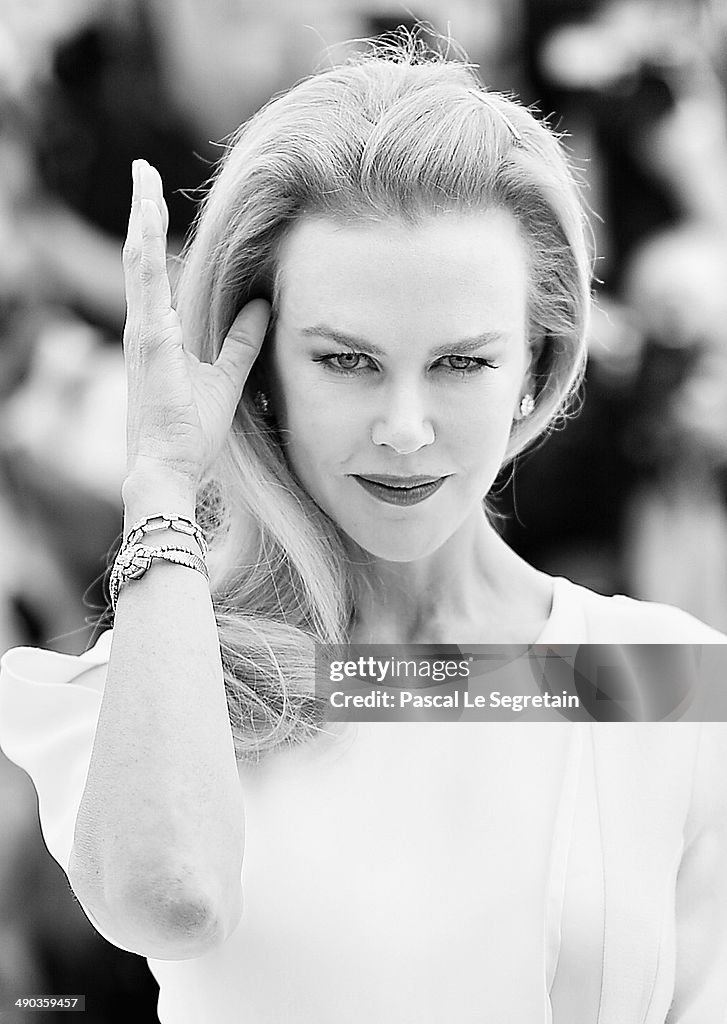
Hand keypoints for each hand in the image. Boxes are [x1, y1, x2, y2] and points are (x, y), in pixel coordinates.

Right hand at [122, 159, 269, 489]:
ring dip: (142, 216)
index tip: (155, 199)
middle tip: (142, 170)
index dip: (155, 235)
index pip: (155, 273)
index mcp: (159, 335)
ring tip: (143, 177)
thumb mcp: (228, 378)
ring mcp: (143, 333)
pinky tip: (148, 214)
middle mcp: (144, 328)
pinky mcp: (150, 341)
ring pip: (139, 261)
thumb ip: (242, 341)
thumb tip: (262, 306)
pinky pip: (147, 284)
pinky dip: (147, 247)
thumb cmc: (192, 432)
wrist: (169, 468)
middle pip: (141, 257)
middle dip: (143, 212)